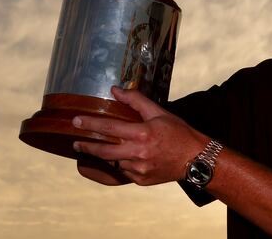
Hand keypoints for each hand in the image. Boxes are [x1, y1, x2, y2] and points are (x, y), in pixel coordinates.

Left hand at [73, 86, 207, 185]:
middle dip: (87, 147)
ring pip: (114, 162)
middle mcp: (138, 153)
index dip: (90, 124)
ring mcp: (138, 169)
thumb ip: (136, 100)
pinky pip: (124, 171)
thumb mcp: (159, 112)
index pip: (109, 128)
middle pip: (104, 151)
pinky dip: (121, 163)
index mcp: (142, 134)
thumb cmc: (178, 132)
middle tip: (76, 143)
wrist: (195, 159)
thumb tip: (115, 90)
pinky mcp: (141, 180)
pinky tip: (124, 157)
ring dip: (105, 156)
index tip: (76, 121)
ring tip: (97, 149)